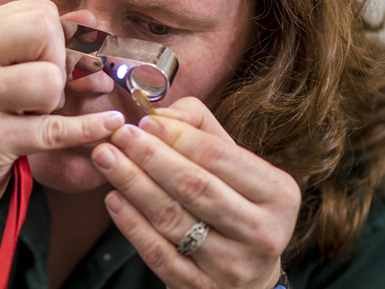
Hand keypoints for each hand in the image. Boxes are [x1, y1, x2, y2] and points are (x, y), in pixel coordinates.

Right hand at [0, 0, 124, 222]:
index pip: (39, 12)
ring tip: (32, 116)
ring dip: (55, 103)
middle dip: (60, 62)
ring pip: (50, 81)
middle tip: (44, 92)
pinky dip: (89, 128)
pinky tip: (109, 125)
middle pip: (45, 32)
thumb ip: (38, 42)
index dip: (59, 40)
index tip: (50, 67)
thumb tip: (92, 20)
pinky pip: (56, 129)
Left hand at [92, 97, 299, 288]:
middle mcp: (262, 232)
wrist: (247, 276)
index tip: (144, 121)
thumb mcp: (235, 167)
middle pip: (194, 187)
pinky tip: (112, 198)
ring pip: (172, 219)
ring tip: (106, 159)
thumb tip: (160, 114)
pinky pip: (157, 252)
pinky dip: (130, 223)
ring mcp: (231, 265)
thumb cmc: (236, 206)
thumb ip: (202, 130)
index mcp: (278, 194)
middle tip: (118, 136)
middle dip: (150, 157)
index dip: (178, 137)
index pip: (221, 157)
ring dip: (132, 184)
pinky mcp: (199, 286)